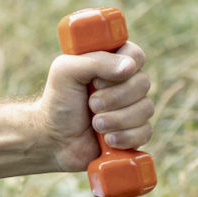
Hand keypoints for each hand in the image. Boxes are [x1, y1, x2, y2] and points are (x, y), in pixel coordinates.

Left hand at [38, 39, 153, 171]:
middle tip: (91, 104)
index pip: (135, 56)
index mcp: (112, 63)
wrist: (52, 140)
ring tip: (95, 124)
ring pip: (146, 109)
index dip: (121, 69)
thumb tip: (130, 67)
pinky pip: (145, 132)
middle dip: (113, 98)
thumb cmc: (58, 102)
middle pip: (143, 83)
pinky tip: (107, 140)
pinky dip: (124, 137)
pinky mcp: (135, 132)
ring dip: (115, 119)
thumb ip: (94, 61)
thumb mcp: (65, 72)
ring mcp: (133, 108)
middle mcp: (127, 84)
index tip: (96, 81)